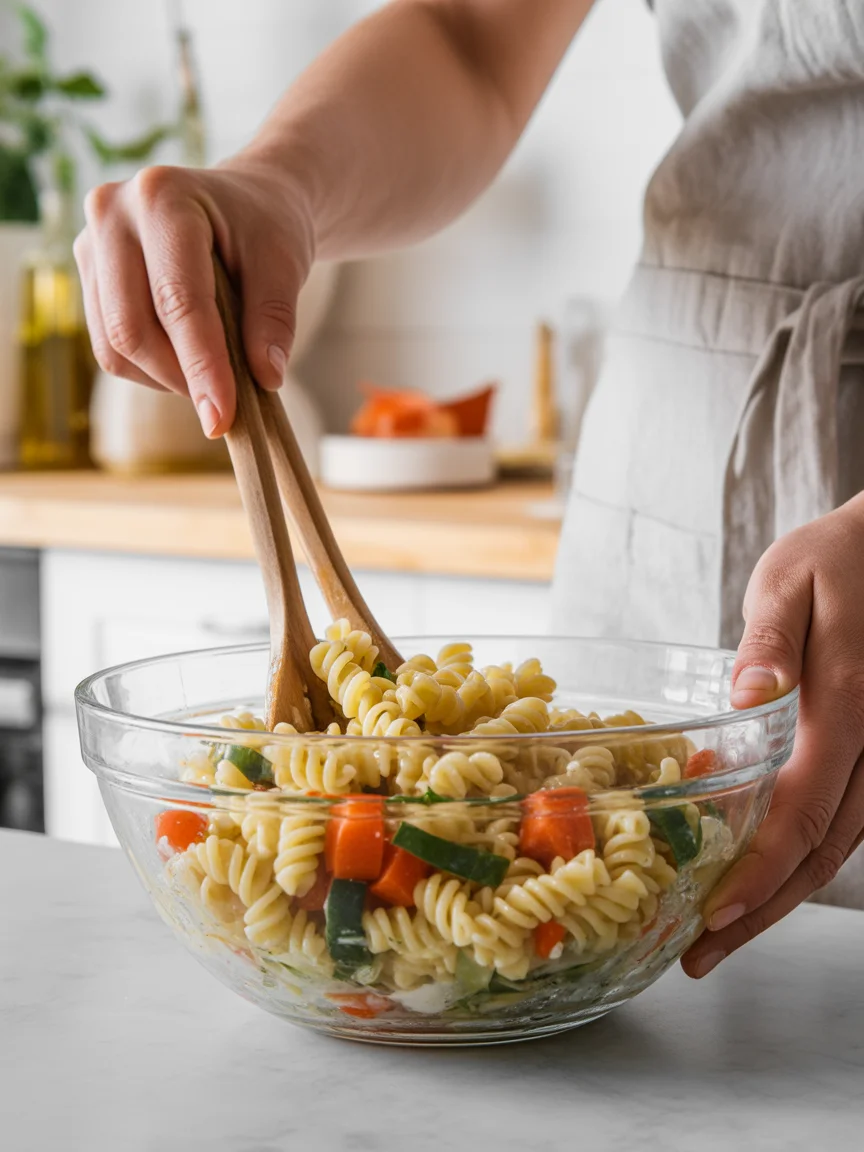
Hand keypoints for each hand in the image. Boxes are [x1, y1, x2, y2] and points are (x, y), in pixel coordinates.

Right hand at [73, 160, 315, 435]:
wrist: (244, 202)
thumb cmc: (265, 227)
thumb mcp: (285, 263)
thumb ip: (275, 318)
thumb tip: (265, 378)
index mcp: (163, 197)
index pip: (177, 300)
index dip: (201, 365)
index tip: (222, 418)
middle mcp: (112, 213)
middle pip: (131, 328)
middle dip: (179, 379)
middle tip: (225, 406)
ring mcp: (90, 244)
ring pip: (113, 345)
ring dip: (164, 378)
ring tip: (211, 374)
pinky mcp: (89, 275)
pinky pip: (108, 347)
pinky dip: (149, 370)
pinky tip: (186, 359)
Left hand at [682, 492, 863, 977]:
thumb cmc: (839, 557)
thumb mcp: (792, 580)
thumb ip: (772, 640)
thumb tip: (749, 696)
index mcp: (848, 705)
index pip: (805, 810)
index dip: (761, 872)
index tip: (714, 916)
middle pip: (824, 850)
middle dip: (763, 911)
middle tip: (702, 955)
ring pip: (838, 845)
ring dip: (781, 895)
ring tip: (722, 934)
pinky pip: (843, 818)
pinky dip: (800, 857)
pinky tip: (759, 876)